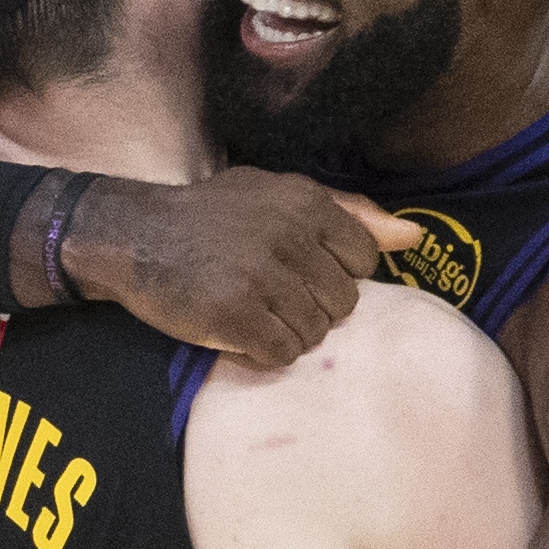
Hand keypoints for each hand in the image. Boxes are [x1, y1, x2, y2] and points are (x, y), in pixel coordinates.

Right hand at [65, 169, 415, 366]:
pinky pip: (282, 353)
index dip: (334, 274)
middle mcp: (289, 236)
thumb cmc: (211, 216)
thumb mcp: (278, 195)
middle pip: (343, 303)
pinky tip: (239, 332)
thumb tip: (414, 239)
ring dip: (287, 332)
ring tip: (253, 312)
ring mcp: (262, 277)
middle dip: (313, 307)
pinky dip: (263, 352)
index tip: (299, 272)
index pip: (364, 261)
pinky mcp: (234, 315)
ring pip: (315, 332)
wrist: (134, 235)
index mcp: (306, 202)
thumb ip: (350, 215)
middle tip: (271, 296)